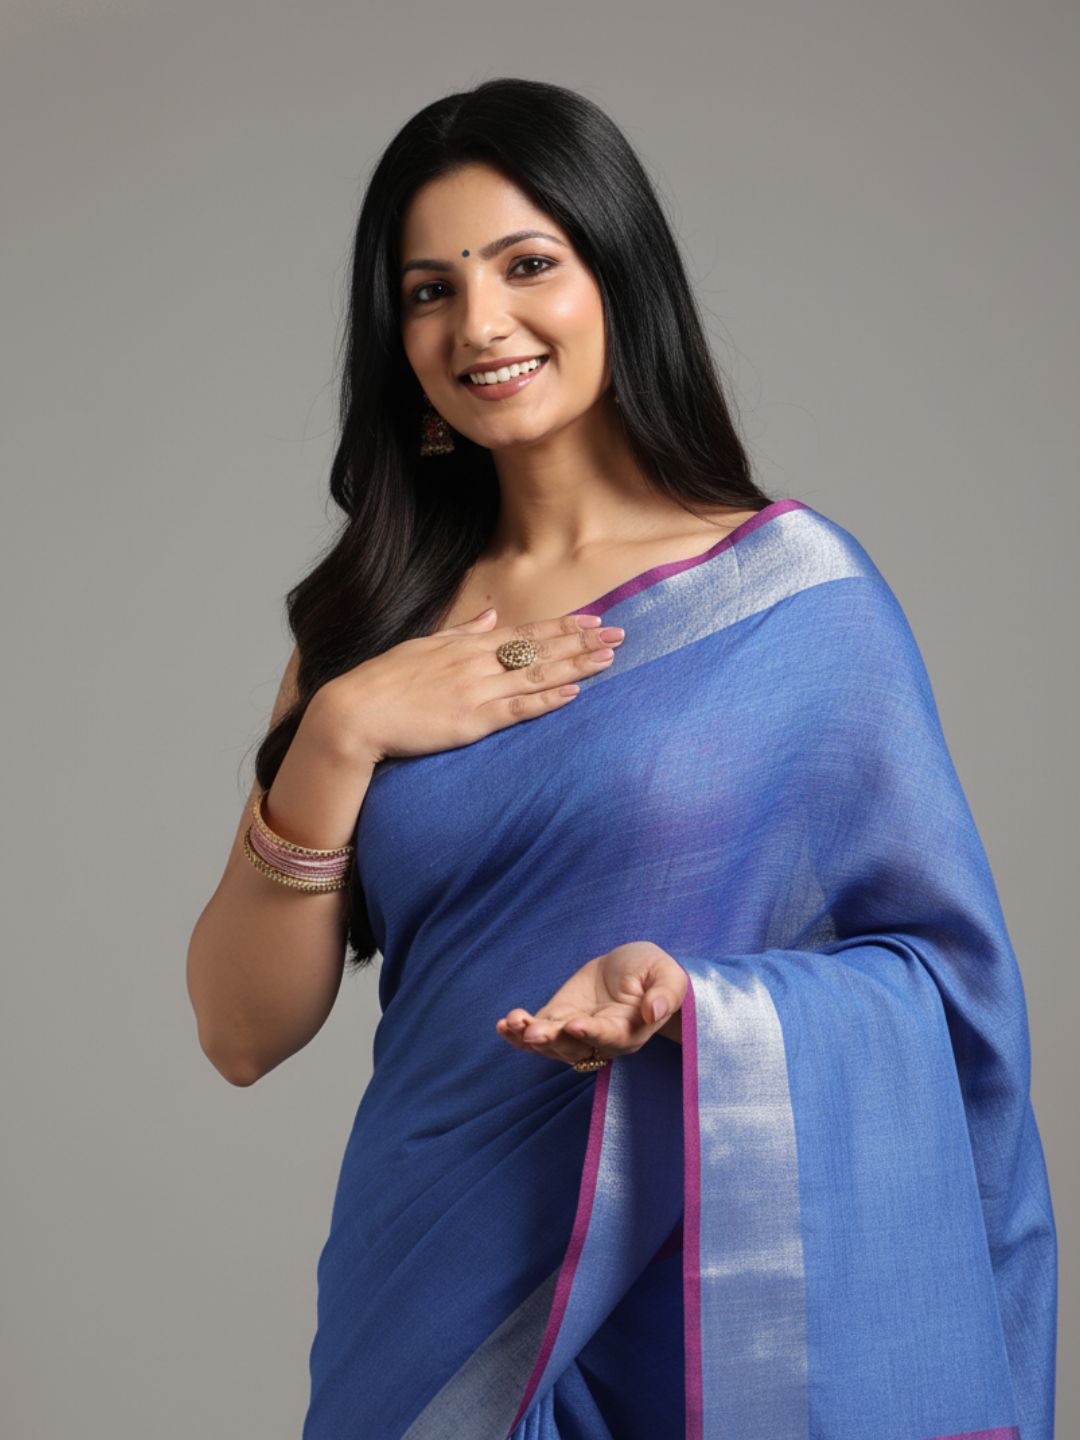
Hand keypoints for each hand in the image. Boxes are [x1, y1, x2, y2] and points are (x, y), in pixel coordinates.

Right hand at [317, 607, 624, 766]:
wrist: (354, 712)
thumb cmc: (383, 682)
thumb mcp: (423, 646)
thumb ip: (462, 632)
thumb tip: (491, 616)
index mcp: (467, 645)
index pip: (525, 632)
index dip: (562, 626)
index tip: (593, 619)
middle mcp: (477, 663)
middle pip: (540, 650)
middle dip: (581, 641)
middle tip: (619, 634)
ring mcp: (476, 692)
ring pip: (536, 675)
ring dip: (575, 666)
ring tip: (608, 658)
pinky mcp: (471, 722)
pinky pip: (517, 709)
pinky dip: (546, 701)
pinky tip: (573, 693)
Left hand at [496, 941, 687, 1066]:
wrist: (634, 968)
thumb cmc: (655, 972)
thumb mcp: (667, 976)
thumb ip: (664, 994)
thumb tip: (654, 1012)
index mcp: (629, 1031)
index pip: (609, 1038)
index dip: (592, 1034)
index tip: (574, 1024)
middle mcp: (600, 1040)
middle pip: (574, 1048)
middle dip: (552, 1040)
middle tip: (533, 1030)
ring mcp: (576, 1032)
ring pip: (551, 1044)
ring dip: (530, 1037)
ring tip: (513, 1023)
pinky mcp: (559, 1020)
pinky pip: (537, 1033)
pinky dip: (518, 1034)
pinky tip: (503, 1026)